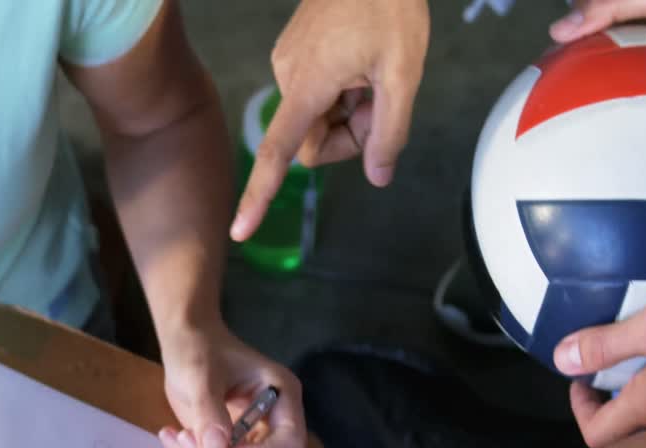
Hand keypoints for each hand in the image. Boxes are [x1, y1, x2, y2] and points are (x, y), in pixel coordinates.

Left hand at [157, 322, 306, 447]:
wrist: (184, 341)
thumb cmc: (199, 347)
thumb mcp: (201, 374)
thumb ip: (209, 409)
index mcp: (281, 395)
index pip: (290, 439)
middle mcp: (274, 419)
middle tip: (189, 444)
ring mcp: (253, 434)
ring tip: (178, 438)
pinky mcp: (232, 443)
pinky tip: (173, 437)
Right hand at [231, 0, 429, 241]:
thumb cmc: (389, 6)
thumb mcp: (404, 74)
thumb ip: (390, 131)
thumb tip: (379, 176)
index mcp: (308, 85)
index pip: (279, 153)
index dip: (260, 195)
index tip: (241, 229)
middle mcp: (288, 76)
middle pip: (311, 141)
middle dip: (348, 135)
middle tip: (383, 104)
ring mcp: (288, 62)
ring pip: (316, 118)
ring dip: (348, 112)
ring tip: (375, 76)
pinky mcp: (294, 53)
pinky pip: (315, 94)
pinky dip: (341, 93)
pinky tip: (362, 64)